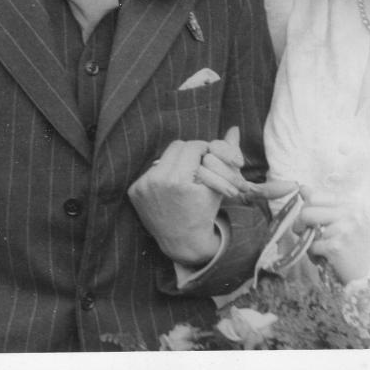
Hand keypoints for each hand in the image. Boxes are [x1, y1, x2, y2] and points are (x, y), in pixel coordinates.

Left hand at [128, 127, 246, 266]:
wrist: (183, 242)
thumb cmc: (205, 212)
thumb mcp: (219, 185)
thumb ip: (227, 154)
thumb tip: (234, 127)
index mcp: (178, 179)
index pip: (192, 146)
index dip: (203, 149)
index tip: (208, 156)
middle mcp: (157, 181)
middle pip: (176, 146)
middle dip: (189, 153)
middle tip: (197, 163)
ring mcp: (143, 186)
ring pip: (163, 157)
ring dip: (175, 162)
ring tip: (184, 174)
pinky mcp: (134, 191)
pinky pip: (151, 170)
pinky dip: (162, 174)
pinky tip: (170, 186)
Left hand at [294, 185, 369, 282]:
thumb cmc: (355, 246)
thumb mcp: (346, 220)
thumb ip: (325, 204)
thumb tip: (302, 188)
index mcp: (350, 204)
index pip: (315, 196)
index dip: (305, 207)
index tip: (306, 217)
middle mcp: (349, 213)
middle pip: (307, 211)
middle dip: (300, 223)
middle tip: (305, 233)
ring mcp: (343, 229)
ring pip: (307, 230)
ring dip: (309, 242)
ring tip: (320, 248)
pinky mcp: (336, 246)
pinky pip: (312, 246)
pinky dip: (313, 254)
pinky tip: (323, 257)